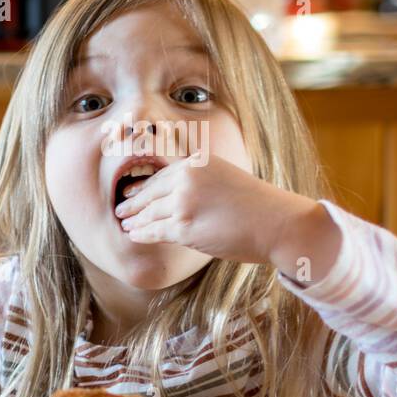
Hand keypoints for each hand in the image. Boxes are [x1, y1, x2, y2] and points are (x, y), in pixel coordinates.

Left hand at [114, 152, 340, 280]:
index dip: (142, 184)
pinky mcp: (183, 227)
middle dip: (132, 201)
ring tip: (124, 223)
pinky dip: (141, 233)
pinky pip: (154, 230)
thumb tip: (181, 191)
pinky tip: (134, 235)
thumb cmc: (258, 205)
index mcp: (197, 161)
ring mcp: (183, 202)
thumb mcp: (226, 177)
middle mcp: (186, 177)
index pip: (160, 171)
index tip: (130, 190)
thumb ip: (202, 180)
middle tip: (120, 208)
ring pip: (149, 212)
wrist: (277, 222)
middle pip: (149, 190)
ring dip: (133, 219)